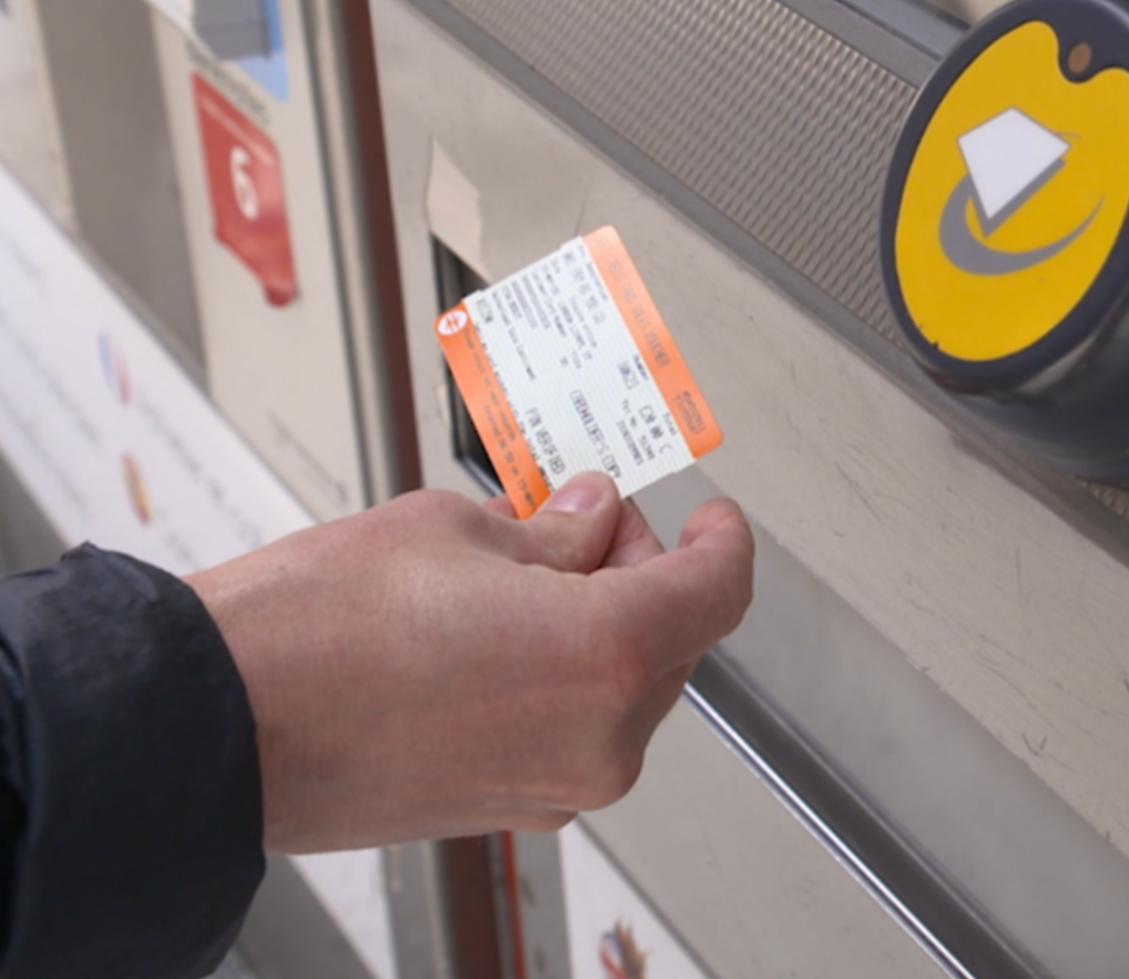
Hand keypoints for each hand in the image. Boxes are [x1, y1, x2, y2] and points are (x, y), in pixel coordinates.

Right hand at [183, 474, 753, 852]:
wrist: (211, 729)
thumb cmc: (313, 631)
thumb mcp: (453, 531)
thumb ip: (550, 528)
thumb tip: (588, 519)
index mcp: (607, 656)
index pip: (716, 589)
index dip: (721, 539)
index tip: (710, 516)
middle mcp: (598, 739)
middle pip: (673, 638)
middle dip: (639, 568)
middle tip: (584, 516)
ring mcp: (554, 786)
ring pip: (623, 687)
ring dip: (598, 620)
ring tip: (523, 564)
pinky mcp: (507, 807)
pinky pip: (573, 728)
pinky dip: (563, 672)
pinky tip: (502, 624)